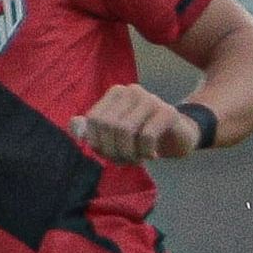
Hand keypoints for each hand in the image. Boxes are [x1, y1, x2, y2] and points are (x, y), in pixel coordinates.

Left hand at [74, 83, 208, 163]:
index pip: (94, 119)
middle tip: (125, 161)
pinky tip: (151, 155)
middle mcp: (132, 90)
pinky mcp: (168, 112)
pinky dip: (145, 152)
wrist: (179, 136)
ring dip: (129, 153)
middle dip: (114, 151)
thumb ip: (92, 128)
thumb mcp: (115, 134)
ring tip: (137, 160)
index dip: (98, 143)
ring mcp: (151, 99)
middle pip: (109, 126)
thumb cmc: (142, 135)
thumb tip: (73, 123)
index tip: (109, 155)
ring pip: (125, 131)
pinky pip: (147, 136)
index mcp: (116, 93)